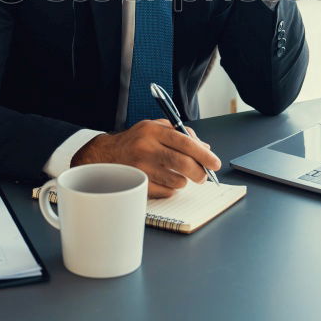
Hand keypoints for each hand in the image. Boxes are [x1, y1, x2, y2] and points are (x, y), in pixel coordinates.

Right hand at [70, 119, 221, 198]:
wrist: (105, 156)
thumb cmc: (135, 141)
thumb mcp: (154, 128)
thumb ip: (181, 133)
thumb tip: (205, 148)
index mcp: (152, 131)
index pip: (185, 142)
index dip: (204, 155)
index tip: (215, 163)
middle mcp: (146, 149)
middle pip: (183, 164)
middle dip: (200, 172)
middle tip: (203, 176)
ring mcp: (141, 169)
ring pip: (177, 181)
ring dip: (183, 180)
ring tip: (177, 174)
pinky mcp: (138, 185)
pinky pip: (166, 192)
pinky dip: (171, 188)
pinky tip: (163, 180)